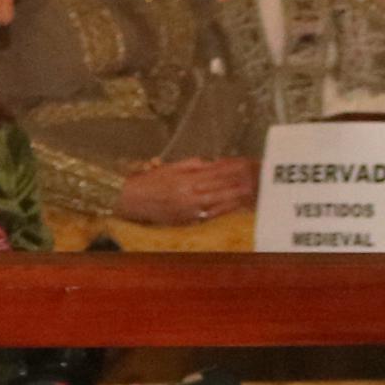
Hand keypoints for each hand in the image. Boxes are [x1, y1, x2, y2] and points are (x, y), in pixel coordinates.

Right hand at [113, 158, 254, 227]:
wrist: (131, 201)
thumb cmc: (149, 182)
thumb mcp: (170, 168)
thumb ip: (192, 165)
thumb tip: (210, 163)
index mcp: (186, 181)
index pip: (214, 174)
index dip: (230, 171)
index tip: (243, 167)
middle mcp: (189, 196)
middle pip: (218, 190)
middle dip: (236, 186)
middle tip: (252, 183)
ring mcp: (188, 211)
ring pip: (216, 205)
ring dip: (232, 200)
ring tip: (246, 196)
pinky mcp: (186, 221)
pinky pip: (207, 216)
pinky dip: (219, 212)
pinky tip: (229, 209)